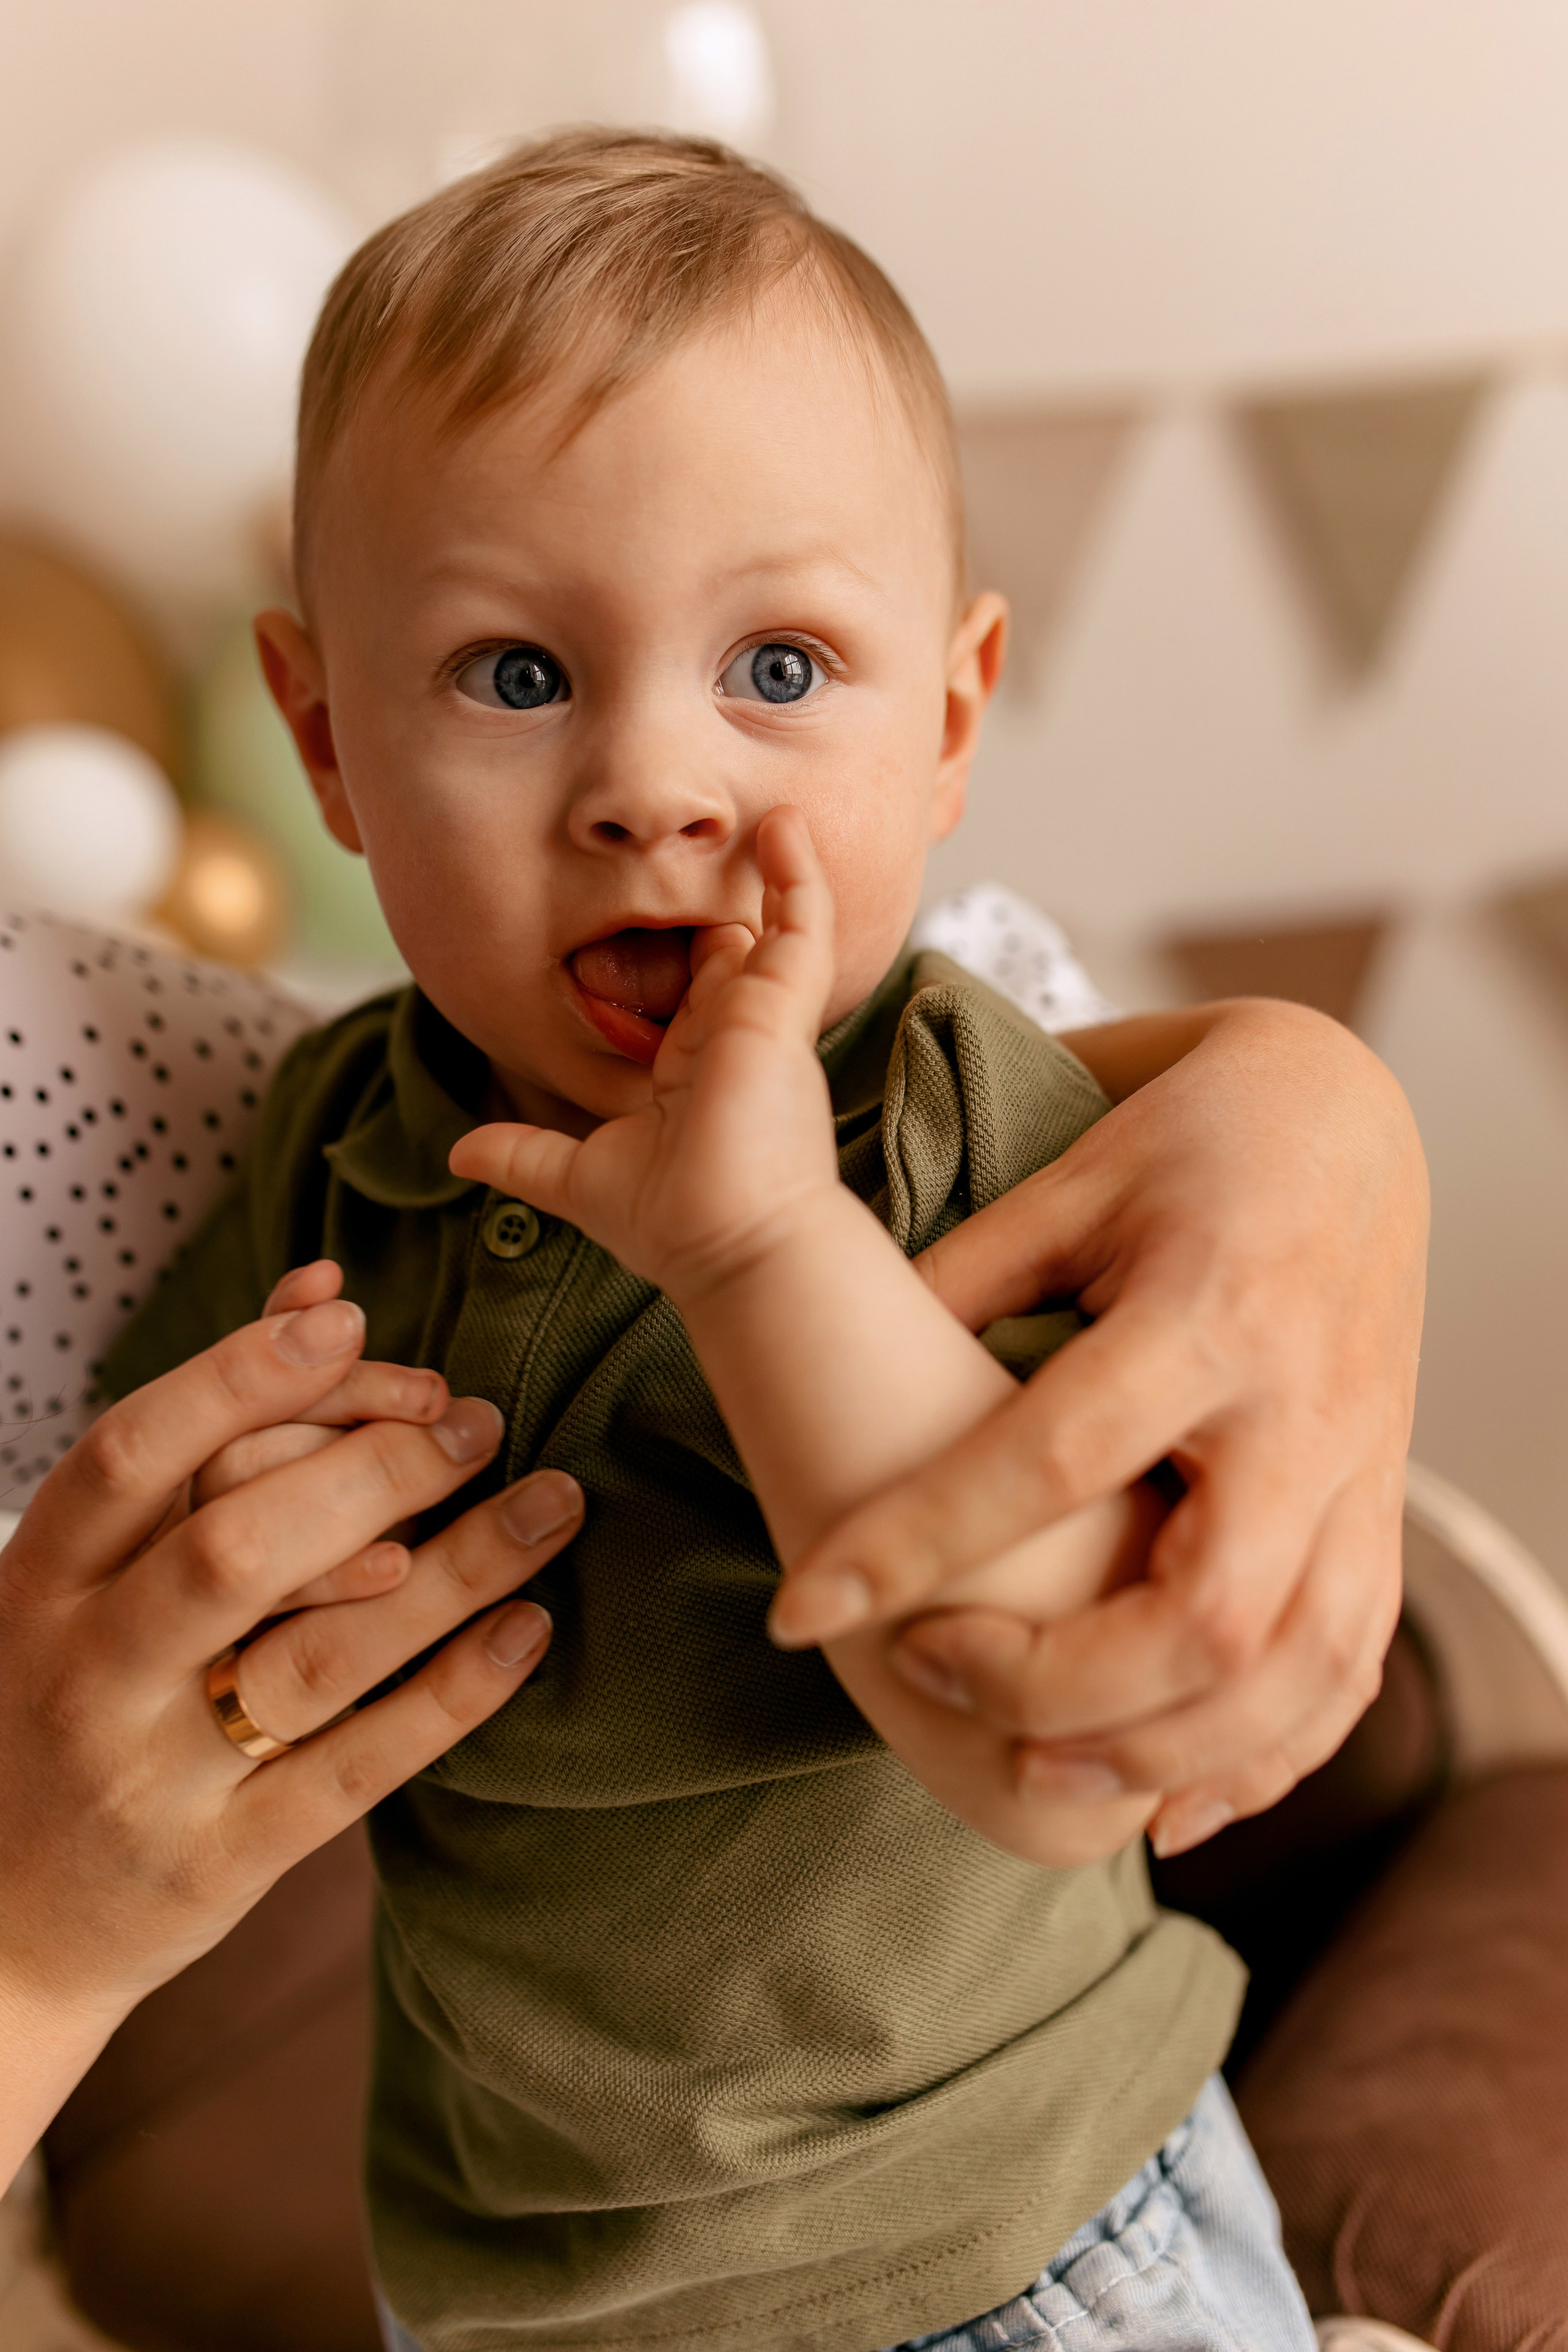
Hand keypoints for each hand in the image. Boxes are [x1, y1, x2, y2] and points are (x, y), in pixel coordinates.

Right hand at [0, 1291, 582, 2185]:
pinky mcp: (222, 1863)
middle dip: (372, 1471)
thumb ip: (207, 1426)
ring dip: (452, 1572)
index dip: (243, 1376)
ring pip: (318, 1658)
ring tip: (552, 1501)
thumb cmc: (71, 1692)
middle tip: (478, 1418)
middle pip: (236, 1550)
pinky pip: (356, 1771)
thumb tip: (322, 1288)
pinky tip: (529, 1627)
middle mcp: (87, 1672)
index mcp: (43, 1578)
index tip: (353, 1321)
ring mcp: (154, 1776)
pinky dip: (450, 1695)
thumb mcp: (94, 1566)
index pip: (136, 1453)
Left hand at [451, 806, 839, 1301]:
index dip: (671, 950)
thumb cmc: (669, 1222)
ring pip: (772, 927)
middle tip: (707, 839)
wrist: (729, 1244)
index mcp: (690, 1067)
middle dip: (718, 900)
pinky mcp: (784, 1007)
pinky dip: (798, 872)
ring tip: (767, 811)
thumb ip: (522, 1155)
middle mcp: (733, 1038)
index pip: (688, 990)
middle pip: (727, 949)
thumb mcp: (575, 1176)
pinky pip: (801, 921)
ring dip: (770, 869)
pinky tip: (782, 824)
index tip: (643, 909)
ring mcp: (763, 1019)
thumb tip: (459, 1152)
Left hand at [769, 998, 1427, 1856]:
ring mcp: (1360, 1475)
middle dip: (1056, 1685)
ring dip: (1163, 1754)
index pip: (1055, 1456)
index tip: (803, 1604)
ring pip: (1293, 1674)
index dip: (920, 1540)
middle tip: (925, 1666)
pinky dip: (1265, 1760)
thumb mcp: (1067, 1181)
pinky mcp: (1381, 1512)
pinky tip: (1173, 1803)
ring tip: (1035, 1768)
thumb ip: (965, 1281)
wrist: (1354, 1123)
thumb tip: (835, 1385)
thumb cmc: (1188, 1141)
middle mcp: (1300, 1411)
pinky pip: (1347, 1672)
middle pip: (1205, 1614)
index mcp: (1210, 1309)